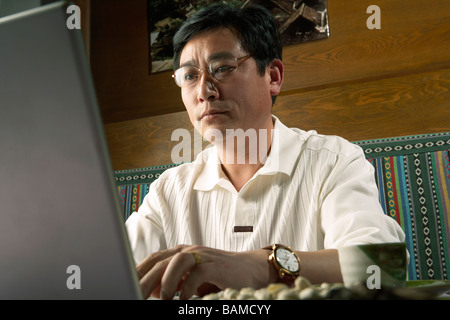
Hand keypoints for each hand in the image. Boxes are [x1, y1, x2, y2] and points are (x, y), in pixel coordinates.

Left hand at [136, 244, 276, 299]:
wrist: (250, 269)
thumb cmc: (218, 276)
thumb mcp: (191, 279)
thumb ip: (172, 282)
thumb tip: (152, 291)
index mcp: (179, 253)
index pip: (153, 259)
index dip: (137, 271)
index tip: (125, 282)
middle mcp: (188, 251)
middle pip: (160, 261)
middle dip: (144, 279)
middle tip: (134, 294)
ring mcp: (202, 255)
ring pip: (176, 261)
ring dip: (166, 281)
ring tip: (161, 298)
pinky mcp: (215, 264)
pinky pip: (197, 273)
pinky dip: (187, 288)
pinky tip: (182, 300)